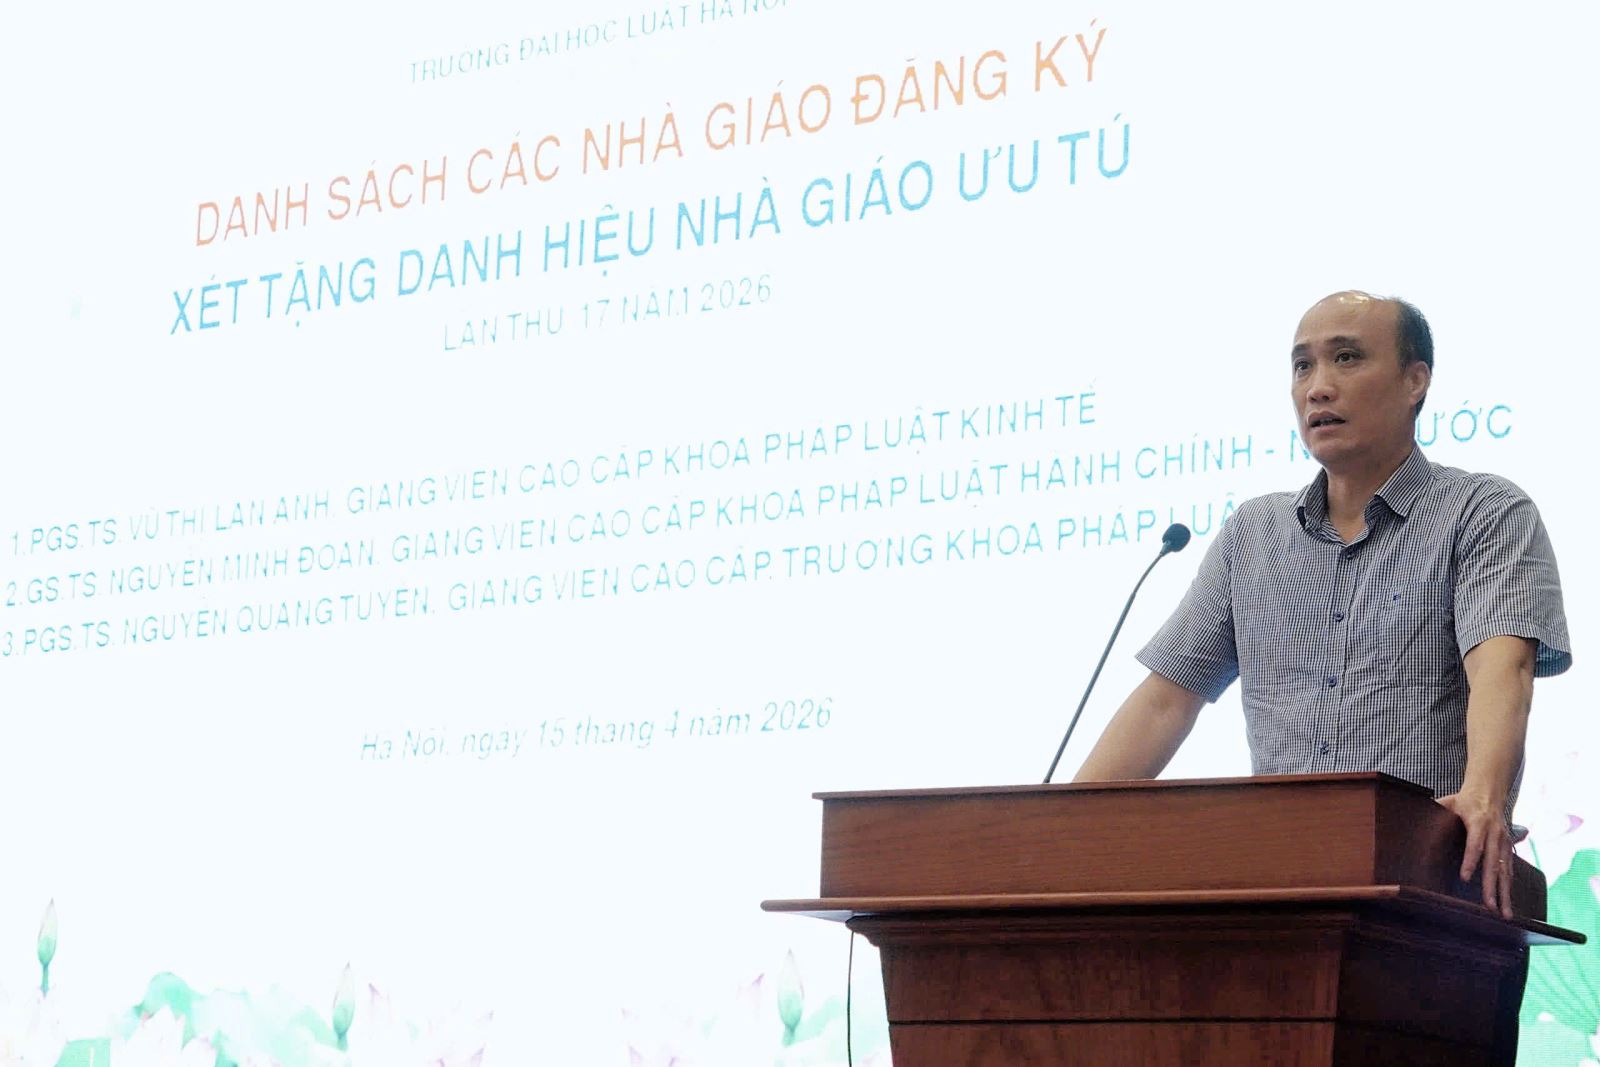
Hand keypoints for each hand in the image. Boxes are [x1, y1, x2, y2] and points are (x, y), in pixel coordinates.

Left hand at [1436, 793, 1515, 918]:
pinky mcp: (1508, 848)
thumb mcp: (1449, 802)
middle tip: (1490, 907)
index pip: (1475, 844)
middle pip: (1493, 863)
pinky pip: (1509, 870)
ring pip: (1505, 871)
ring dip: (1505, 894)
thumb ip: (1434, 810)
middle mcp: (1495, 834)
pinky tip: (1507, 904)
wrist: (1489, 792)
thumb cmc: (1464, 800)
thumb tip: (1412, 818)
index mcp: (1479, 822)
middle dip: (1492, 886)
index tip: (1465, 878)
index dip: (1470, 861)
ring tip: (1504, 915)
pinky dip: (1508, 888)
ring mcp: (1504, 842)